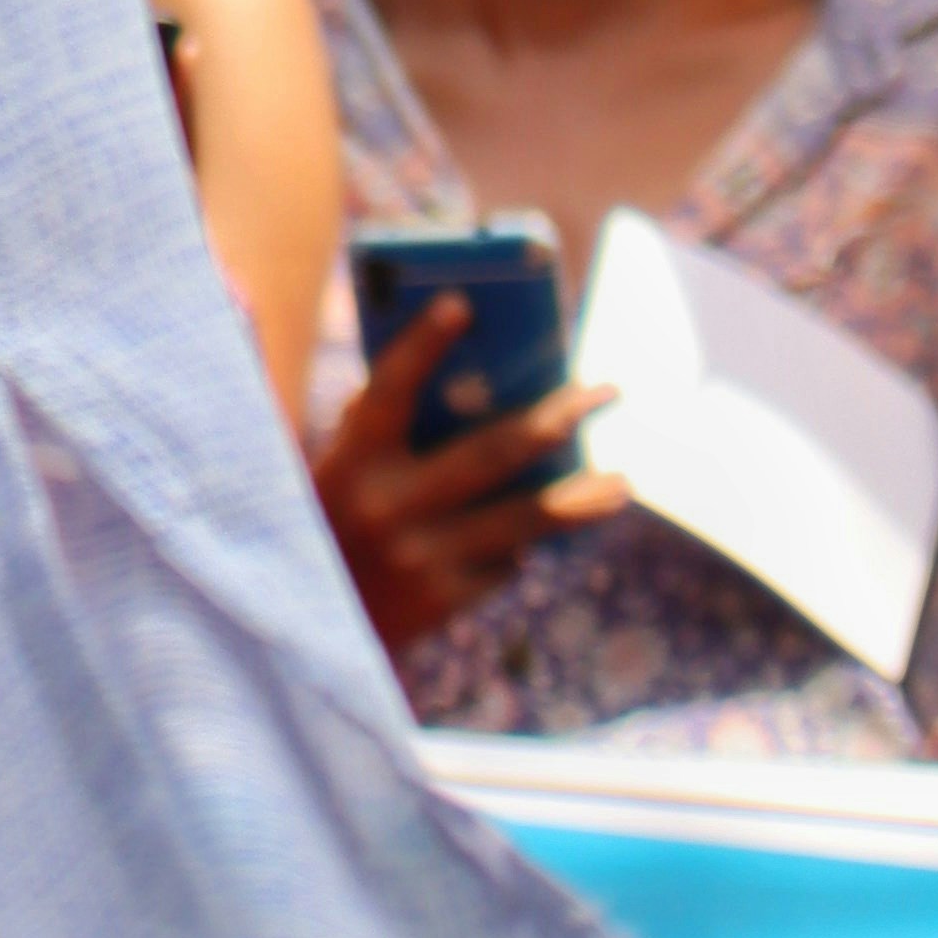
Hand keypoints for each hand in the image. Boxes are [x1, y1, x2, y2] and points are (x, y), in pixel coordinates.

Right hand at [312, 296, 624, 670]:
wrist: (315, 632)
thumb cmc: (335, 524)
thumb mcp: (338, 469)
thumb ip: (381, 429)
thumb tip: (472, 385)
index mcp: (352, 459)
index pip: (389, 388)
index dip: (422, 345)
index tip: (463, 304)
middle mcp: (388, 506)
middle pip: (491, 452)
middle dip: (557, 418)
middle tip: (605, 392)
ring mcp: (421, 557)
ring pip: (522, 520)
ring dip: (580, 500)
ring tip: (622, 486)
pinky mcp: (444, 601)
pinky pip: (506, 563)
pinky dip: (520, 547)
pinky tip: (530, 540)